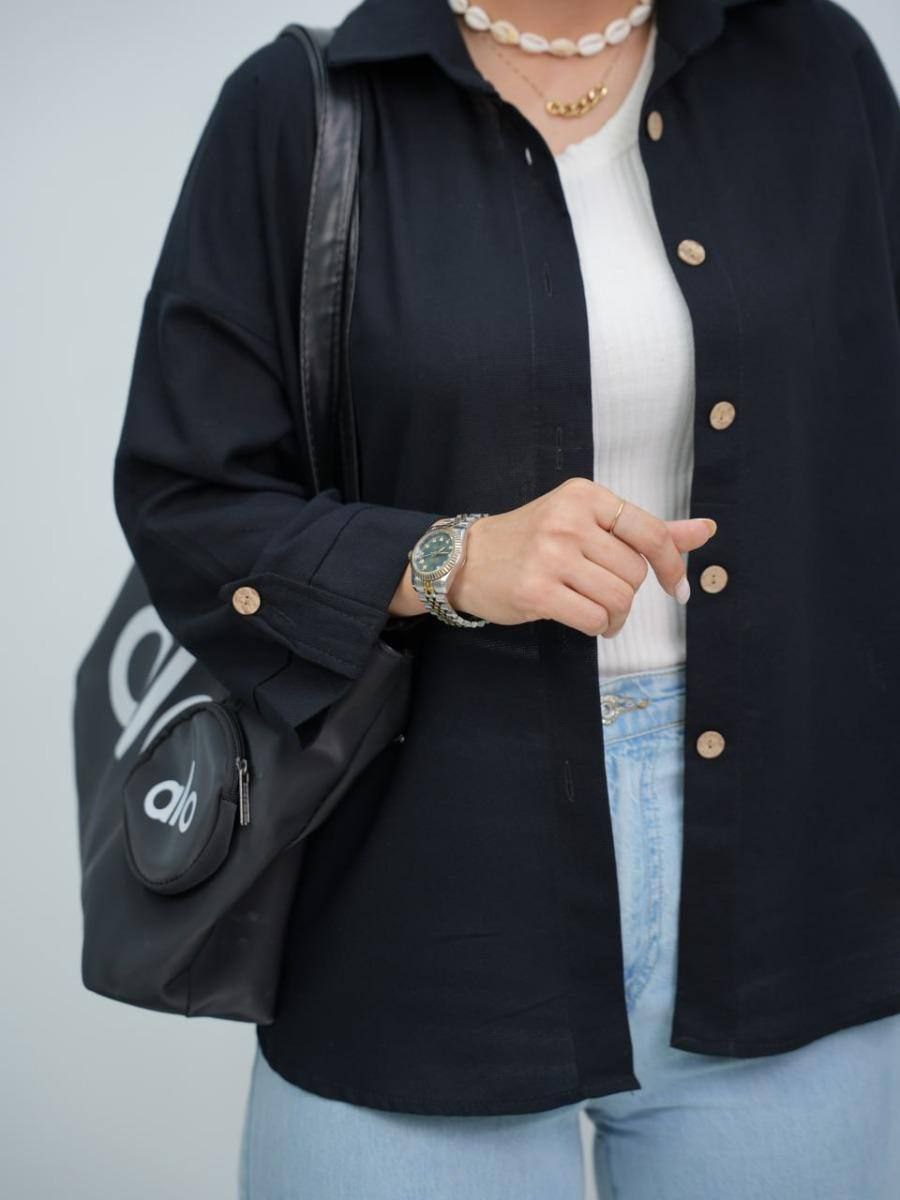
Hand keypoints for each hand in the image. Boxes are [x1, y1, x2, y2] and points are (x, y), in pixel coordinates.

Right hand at [444, 477, 716, 637]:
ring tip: (599, 613)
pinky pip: (594, 618)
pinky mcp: (536, 591)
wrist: (468, 559)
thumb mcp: (587, 521)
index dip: (671, 565)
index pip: (650, 532)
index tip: (677, 588)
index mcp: (585, 496)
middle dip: (629, 592)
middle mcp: (568, 521)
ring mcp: (550, 556)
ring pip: (618, 599)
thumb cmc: (533, 540)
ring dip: (616, 616)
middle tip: (607, 595)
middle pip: (635, 572)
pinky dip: (599, 627)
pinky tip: (587, 621)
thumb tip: (706, 530)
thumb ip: (645, 530)